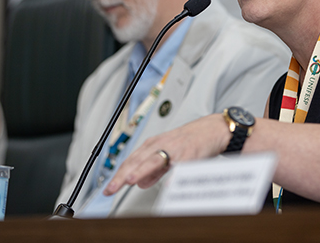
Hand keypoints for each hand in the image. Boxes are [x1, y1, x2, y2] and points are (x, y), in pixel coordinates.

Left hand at [103, 114, 229, 195]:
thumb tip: (139, 183)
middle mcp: (160, 145)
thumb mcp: (168, 153)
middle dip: (123, 175)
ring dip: (141, 170)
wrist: (212, 129)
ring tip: (130, 180)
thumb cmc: (190, 141)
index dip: (118, 176)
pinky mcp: (190, 153)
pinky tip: (167, 184)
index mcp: (153, 145)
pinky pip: (179, 165)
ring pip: (154, 160)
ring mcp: (175, 148)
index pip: (130, 162)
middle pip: (138, 160)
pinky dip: (172, 174)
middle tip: (111, 188)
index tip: (107, 189)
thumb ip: (154, 171)